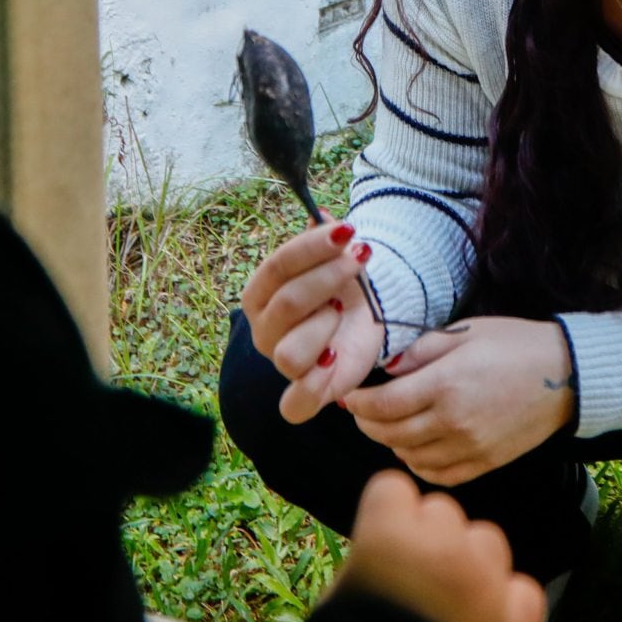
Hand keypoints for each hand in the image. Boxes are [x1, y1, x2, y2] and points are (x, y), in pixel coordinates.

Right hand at [238, 216, 385, 422]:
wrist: (362, 315)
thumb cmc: (339, 283)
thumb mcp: (332, 256)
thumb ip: (322, 237)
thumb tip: (320, 215)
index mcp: (259, 293)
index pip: (277, 266)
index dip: (311, 247)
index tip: (347, 231)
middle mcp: (264, 330)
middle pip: (288, 303)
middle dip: (329, 276)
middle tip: (359, 258)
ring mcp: (281, 362)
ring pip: (289, 353)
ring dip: (323, 326)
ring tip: (342, 310)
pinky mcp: (305, 394)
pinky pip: (294, 405)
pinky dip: (312, 387)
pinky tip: (335, 355)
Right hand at [329, 470, 545, 621]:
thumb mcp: (338, 601)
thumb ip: (365, 563)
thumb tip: (378, 553)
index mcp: (389, 537)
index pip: (392, 489)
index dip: (385, 517)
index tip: (380, 544)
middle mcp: (443, 549)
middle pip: (441, 512)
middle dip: (428, 537)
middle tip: (411, 579)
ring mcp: (486, 583)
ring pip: (486, 540)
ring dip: (470, 562)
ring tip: (449, 599)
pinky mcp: (517, 618)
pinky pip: (521, 588)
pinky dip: (507, 601)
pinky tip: (483, 618)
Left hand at [343, 317, 573, 486]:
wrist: (566, 374)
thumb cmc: (514, 344)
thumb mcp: (464, 332)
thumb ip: (420, 352)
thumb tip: (386, 370)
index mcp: (446, 383)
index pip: (384, 405)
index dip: (359, 404)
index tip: (349, 397)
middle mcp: (454, 421)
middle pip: (391, 435)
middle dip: (368, 424)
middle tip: (363, 412)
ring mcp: (470, 447)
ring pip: (410, 458)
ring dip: (391, 444)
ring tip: (388, 427)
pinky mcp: (485, 463)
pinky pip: (439, 475)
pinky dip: (418, 465)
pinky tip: (415, 448)